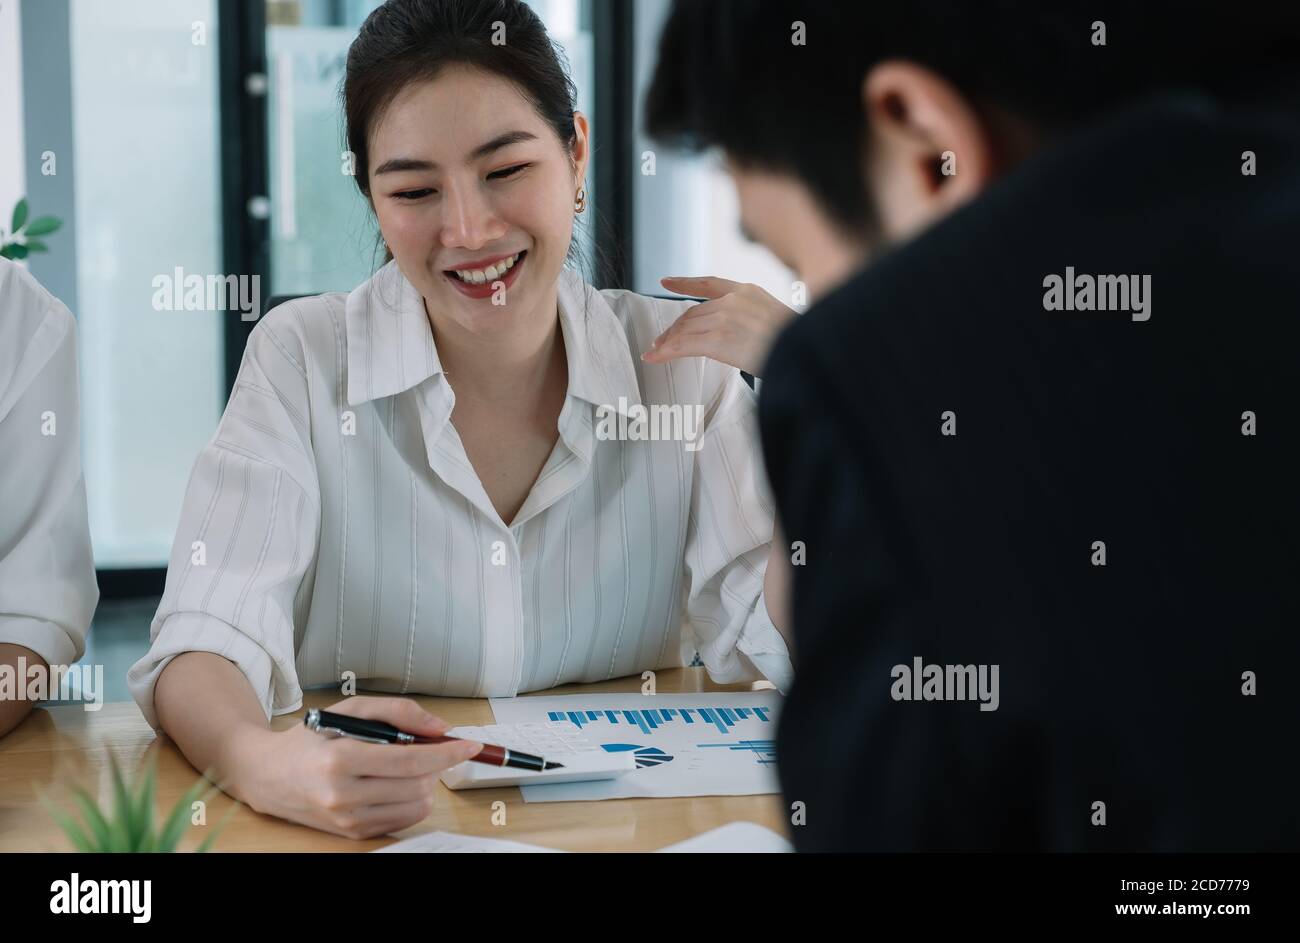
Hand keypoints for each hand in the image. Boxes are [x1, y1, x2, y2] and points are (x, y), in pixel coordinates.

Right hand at [231, 696, 481, 839]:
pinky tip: (396, 784)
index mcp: (341, 759)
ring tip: (405, 765)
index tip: (469, 745)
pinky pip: (403, 820)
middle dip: (434, 763)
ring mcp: (347, 819)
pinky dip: (411, 800)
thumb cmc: (312, 738)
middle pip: (417, 783)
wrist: (269, 775)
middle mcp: (342, 794)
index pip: (410, 759)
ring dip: (424, 782)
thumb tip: (440, 728)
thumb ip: (398, 712)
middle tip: (426, 747)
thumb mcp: (351, 709)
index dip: (446, 752)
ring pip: (415, 804)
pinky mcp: (352, 834)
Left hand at [642, 276, 796, 376]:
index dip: (685, 283)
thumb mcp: (777, 320)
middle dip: (675, 327)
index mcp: (749, 291)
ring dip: (668, 340)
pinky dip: (665, 351)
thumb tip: (741, 337)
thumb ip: (754, 321)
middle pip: (693, 312)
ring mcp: (725, 318)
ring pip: (686, 328)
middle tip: (662, 339)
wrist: (806, 352)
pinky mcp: (719, 339)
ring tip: (657, 350)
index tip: (667, 281)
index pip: (709, 283)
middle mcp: (734, 300)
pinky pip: (683, 345)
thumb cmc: (798, 343)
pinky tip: (654, 357)